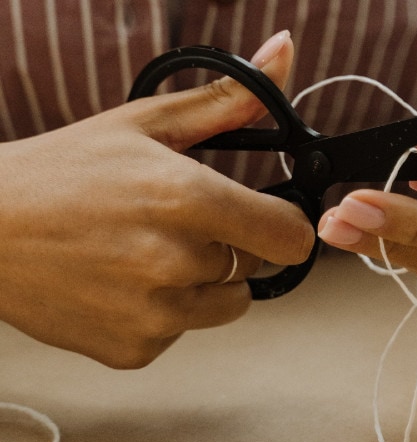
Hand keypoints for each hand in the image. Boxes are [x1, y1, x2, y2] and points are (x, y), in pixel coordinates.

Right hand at [0, 31, 314, 367]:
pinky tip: (121, 284)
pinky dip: (163, 313)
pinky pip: (182, 332)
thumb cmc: (62, 172)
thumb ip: (227, 100)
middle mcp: (176, 262)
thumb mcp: (146, 124)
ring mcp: (154, 314)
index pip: (292, 237)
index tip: (266, 218)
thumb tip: (284, 54)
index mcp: (189, 199)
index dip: (285, 225)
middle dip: (229, 246)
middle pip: (254, 268)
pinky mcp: (133, 349)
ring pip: (226, 305)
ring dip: (202, 283)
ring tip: (146, 254)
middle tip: (174, 225)